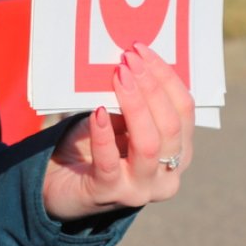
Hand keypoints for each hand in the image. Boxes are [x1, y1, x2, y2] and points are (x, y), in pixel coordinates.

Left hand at [43, 43, 193, 221]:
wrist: (61, 186)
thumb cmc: (93, 149)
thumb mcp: (117, 122)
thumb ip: (130, 102)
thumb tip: (131, 65)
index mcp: (178, 152)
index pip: (183, 110)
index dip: (166, 77)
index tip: (142, 50)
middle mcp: (168, 174)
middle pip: (170, 125)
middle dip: (151, 87)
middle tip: (128, 60)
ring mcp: (141, 189)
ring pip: (149, 144)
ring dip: (135, 105)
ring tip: (118, 77)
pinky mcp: (110, 194)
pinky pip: (109, 162)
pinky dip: (104, 134)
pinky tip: (97, 112)